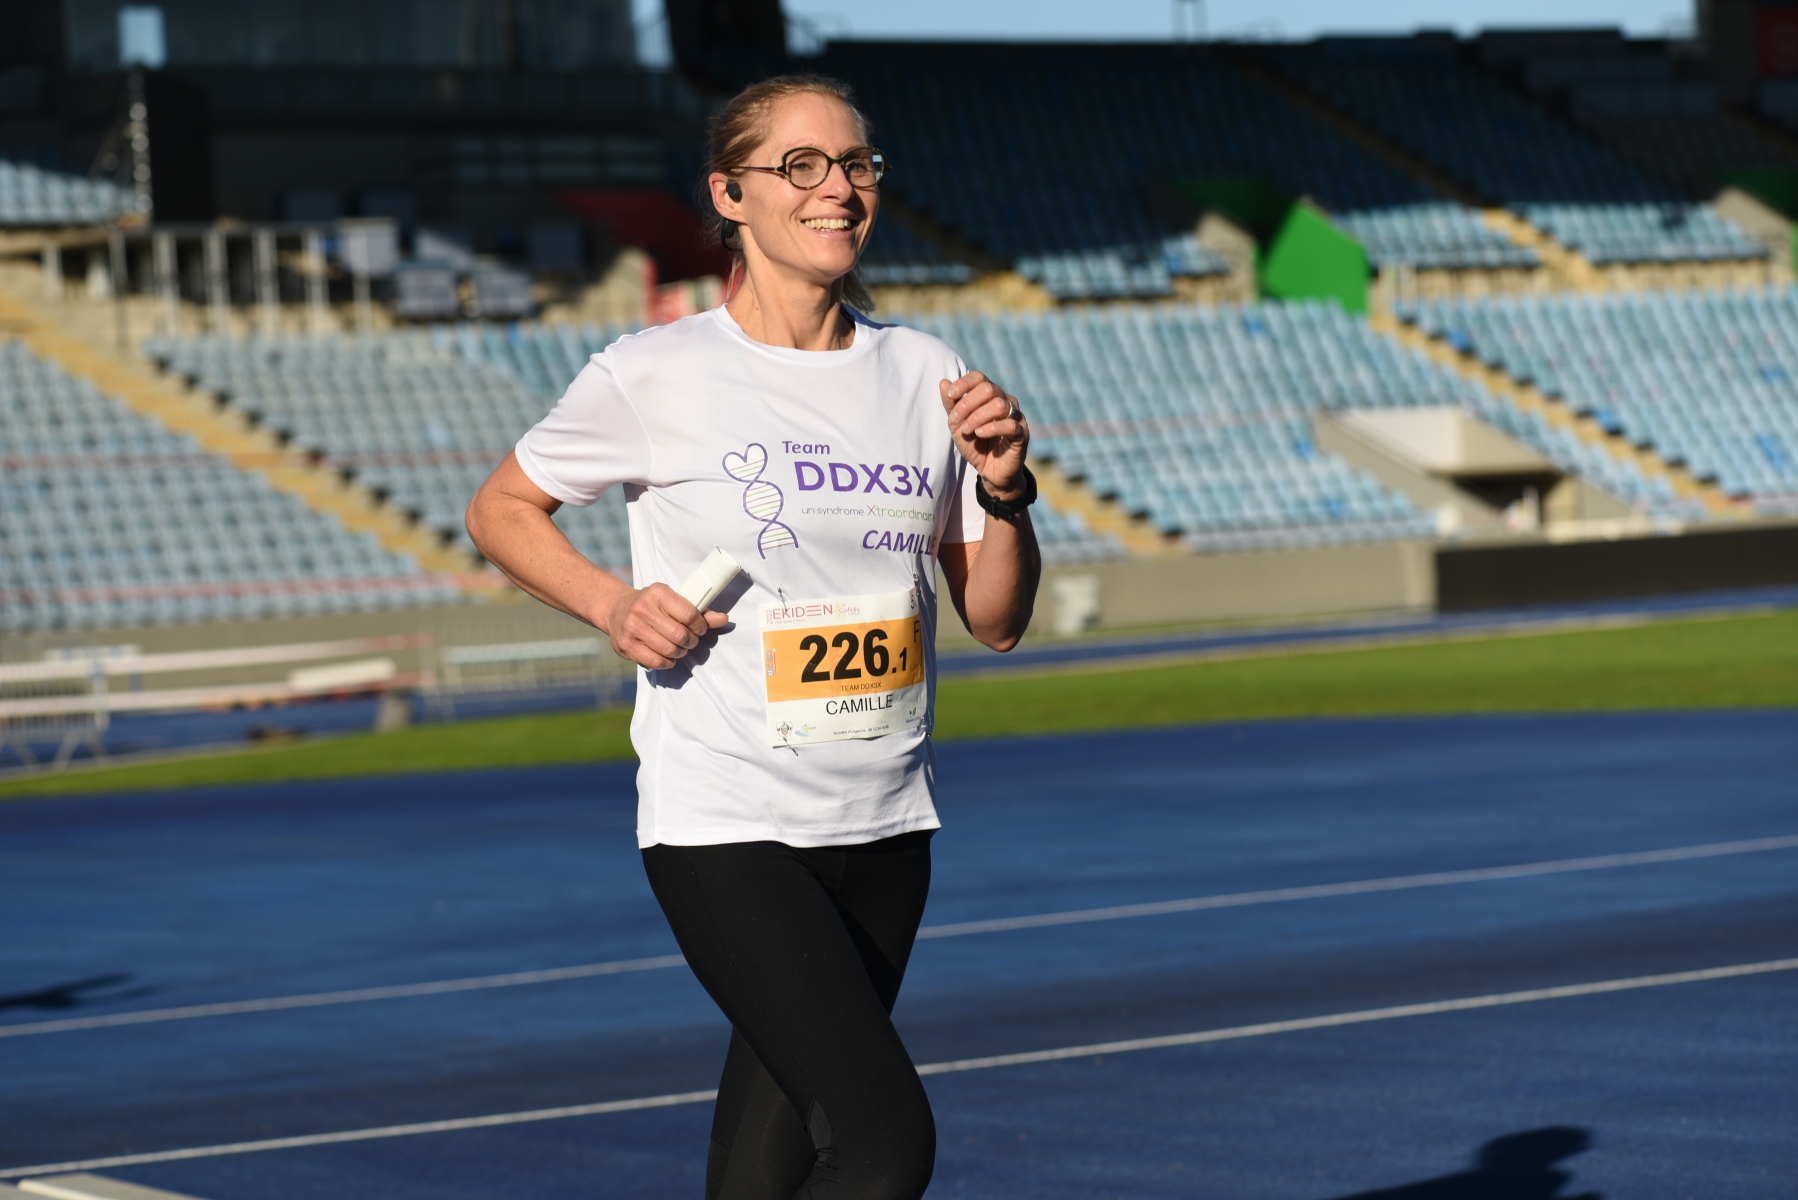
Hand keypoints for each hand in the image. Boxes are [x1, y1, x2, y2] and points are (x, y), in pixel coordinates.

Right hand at [600, 583, 727, 669]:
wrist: (616, 609)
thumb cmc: (652, 605)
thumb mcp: (672, 600)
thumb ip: (698, 611)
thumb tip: (724, 619)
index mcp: (658, 593)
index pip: (689, 613)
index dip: (700, 626)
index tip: (700, 629)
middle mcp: (643, 609)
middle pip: (680, 635)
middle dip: (691, 641)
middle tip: (689, 641)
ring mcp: (632, 628)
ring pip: (669, 650)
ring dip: (680, 653)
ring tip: (679, 648)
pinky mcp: (626, 645)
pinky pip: (656, 662)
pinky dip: (667, 662)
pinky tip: (667, 656)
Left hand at [940, 371, 1028, 498]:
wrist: (990, 472)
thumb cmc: (975, 445)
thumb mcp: (957, 426)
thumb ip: (951, 405)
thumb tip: (943, 382)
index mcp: (990, 396)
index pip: (980, 377)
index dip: (964, 383)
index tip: (950, 395)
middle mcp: (1005, 401)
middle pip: (989, 388)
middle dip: (967, 403)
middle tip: (956, 420)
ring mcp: (1016, 416)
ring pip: (999, 405)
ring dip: (977, 417)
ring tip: (967, 431)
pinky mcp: (1022, 434)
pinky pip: (1010, 424)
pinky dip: (991, 428)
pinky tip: (980, 434)